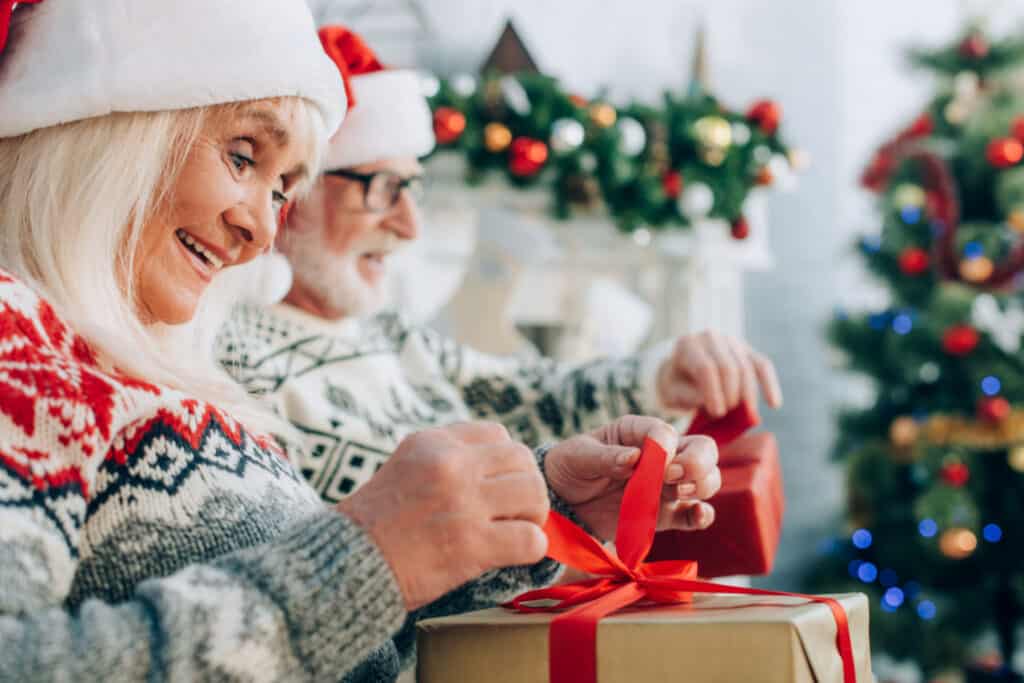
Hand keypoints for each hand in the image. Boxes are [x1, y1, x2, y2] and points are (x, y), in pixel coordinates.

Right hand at [336, 422, 548, 610]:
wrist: (345, 564)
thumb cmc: (374, 524)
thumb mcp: (404, 466)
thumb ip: (444, 457)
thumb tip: (495, 463)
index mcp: (432, 443)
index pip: (497, 434)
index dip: (507, 461)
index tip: (500, 484)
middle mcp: (450, 465)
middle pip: (522, 460)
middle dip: (526, 486)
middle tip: (517, 510)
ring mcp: (463, 502)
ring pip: (534, 494)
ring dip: (532, 516)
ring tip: (517, 530)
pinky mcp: (471, 544)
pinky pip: (530, 539)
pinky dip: (531, 549)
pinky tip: (515, 554)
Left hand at [543, 415, 720, 541]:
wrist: (563, 501)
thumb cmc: (571, 466)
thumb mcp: (579, 456)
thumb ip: (605, 457)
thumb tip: (634, 457)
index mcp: (638, 432)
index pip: (665, 433)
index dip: (666, 447)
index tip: (654, 463)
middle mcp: (661, 455)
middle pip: (702, 450)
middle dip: (696, 463)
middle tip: (671, 478)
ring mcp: (666, 486)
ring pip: (706, 480)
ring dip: (701, 486)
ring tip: (677, 493)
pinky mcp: (665, 514)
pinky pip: (694, 514)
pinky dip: (702, 516)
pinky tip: (697, 516)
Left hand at [657, 331, 782, 417]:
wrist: (681, 369)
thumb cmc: (677, 384)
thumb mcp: (674, 391)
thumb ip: (691, 396)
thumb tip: (720, 406)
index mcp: (687, 345)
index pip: (706, 368)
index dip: (714, 393)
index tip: (717, 413)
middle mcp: (710, 337)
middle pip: (729, 367)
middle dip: (731, 395)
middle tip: (727, 414)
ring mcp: (730, 341)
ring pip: (747, 367)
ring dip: (747, 395)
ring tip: (742, 414)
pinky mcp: (746, 350)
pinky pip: (763, 365)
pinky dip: (770, 385)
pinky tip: (774, 404)